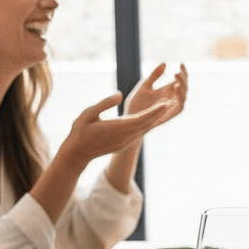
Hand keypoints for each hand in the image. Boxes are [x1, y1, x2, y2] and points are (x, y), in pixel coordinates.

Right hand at [58, 91, 175, 169]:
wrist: (78, 154)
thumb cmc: (80, 131)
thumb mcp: (88, 113)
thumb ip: (104, 103)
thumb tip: (120, 95)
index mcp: (118, 127)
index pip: (141, 118)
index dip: (155, 111)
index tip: (166, 104)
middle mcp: (126, 136)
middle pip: (147, 123)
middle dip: (159, 113)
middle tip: (171, 102)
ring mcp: (126, 142)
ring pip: (144, 129)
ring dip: (154, 119)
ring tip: (164, 109)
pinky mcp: (124, 144)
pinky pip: (138, 133)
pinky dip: (146, 125)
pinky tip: (150, 119)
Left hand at [124, 62, 187, 125]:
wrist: (130, 119)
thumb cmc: (136, 104)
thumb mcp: (145, 85)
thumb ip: (154, 75)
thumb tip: (165, 63)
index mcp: (167, 90)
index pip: (180, 80)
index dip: (183, 72)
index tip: (181, 63)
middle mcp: (172, 98)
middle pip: (185, 86)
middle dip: (184, 78)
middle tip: (178, 71)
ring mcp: (172, 107)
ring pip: (184, 95)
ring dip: (183, 86)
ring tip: (176, 76)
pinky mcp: (171, 115)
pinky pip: (180, 106)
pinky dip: (180, 97)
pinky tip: (176, 87)